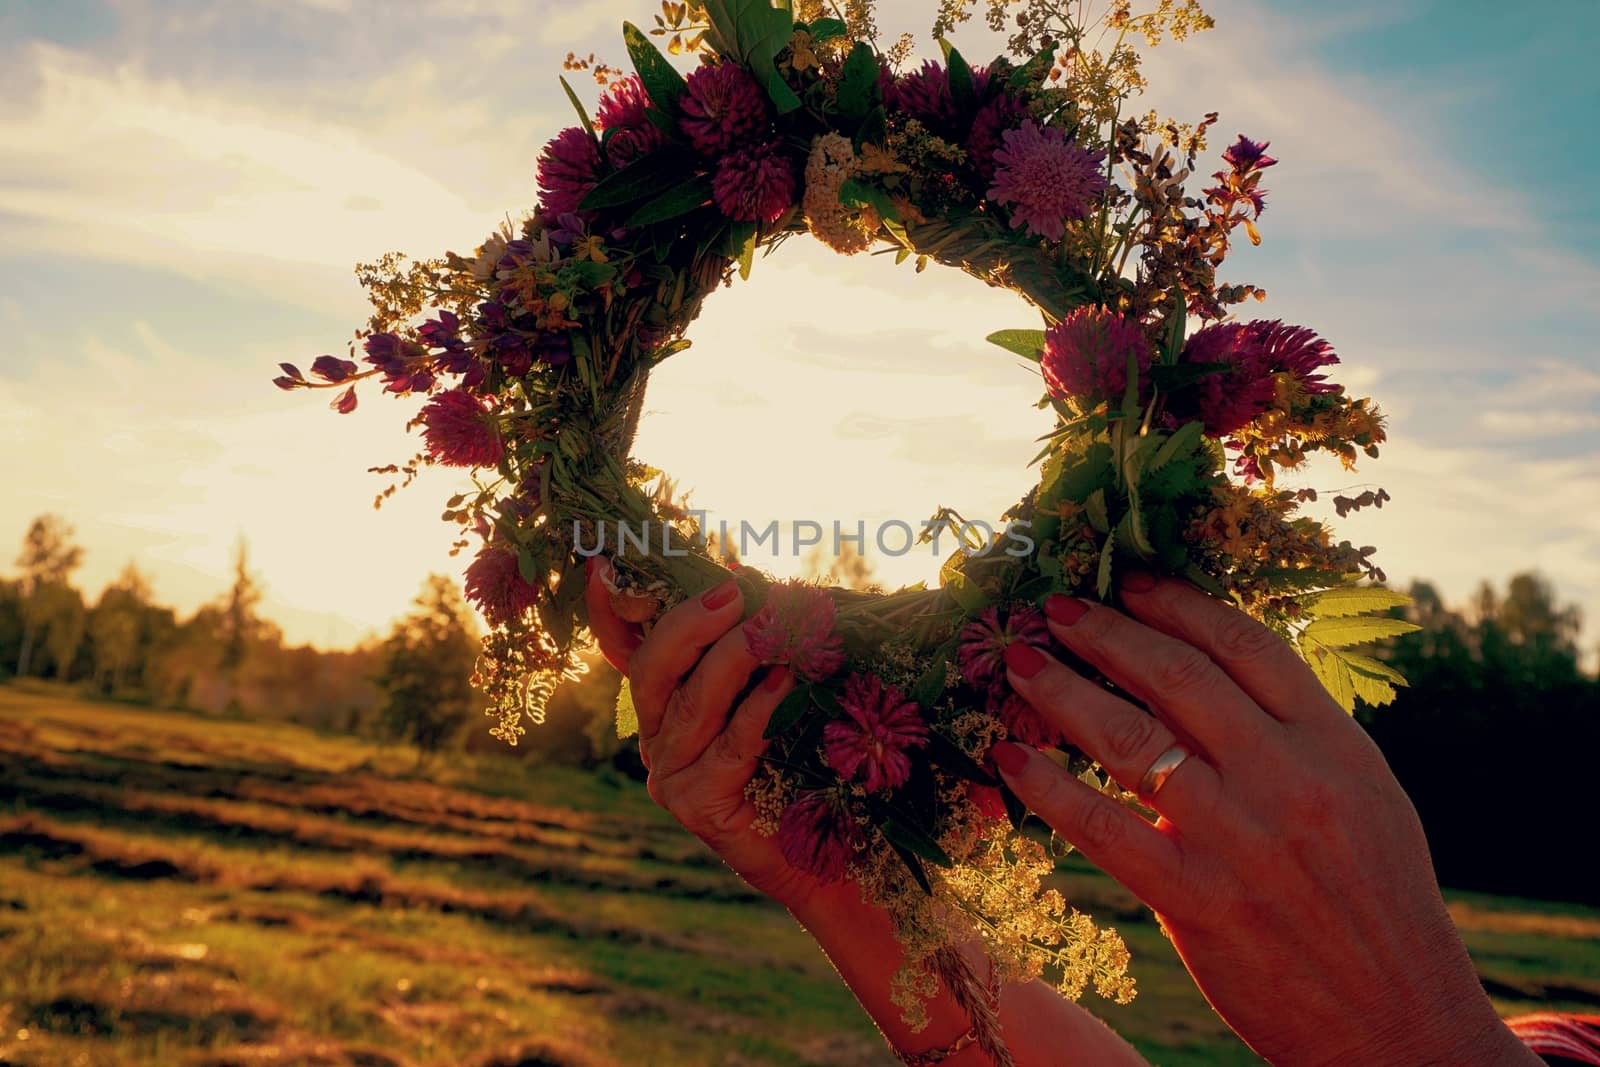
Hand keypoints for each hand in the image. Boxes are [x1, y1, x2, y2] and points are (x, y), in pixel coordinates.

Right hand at [584, 559, 825, 908]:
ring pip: (691, 703)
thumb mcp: (772, 689)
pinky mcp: (699, 806)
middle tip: (734, 592)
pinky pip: (729, 745)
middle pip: (651, 669)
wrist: (822, 854)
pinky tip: (785, 682)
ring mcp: (671, 775)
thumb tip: (745, 571)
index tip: (604, 564)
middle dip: (690, 623)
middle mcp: (656, 737)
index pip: (625, 649)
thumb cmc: (801, 763)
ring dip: (733, 657)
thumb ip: (751, 640)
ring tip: (773, 627)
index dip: (611, 609)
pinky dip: (759, 708)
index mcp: (664, 703)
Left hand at [990, 575, 1535, 1066]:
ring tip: (1020, 663)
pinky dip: (1048, 788)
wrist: (1398, 1021)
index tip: (1130, 580)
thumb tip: (1203, 674)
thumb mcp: (1362, 798)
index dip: (1179, 603)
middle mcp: (1287, 780)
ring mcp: (1239, 839)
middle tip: (1054, 607)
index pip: (1247, 646)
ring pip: (1129, 739)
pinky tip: (1011, 759)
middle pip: (1178, 676)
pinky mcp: (1196, 900)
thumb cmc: (1376, 902)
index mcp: (1336, 745)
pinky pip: (1101, 827)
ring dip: (1062, 692)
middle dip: (1107, 632)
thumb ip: (1293, 735)